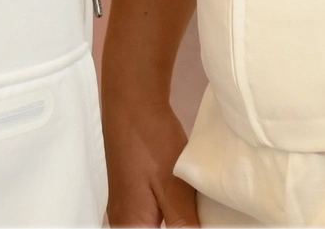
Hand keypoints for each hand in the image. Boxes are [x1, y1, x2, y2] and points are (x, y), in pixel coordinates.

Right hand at [103, 92, 200, 228]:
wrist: (133, 107)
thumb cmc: (151, 144)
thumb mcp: (174, 188)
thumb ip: (183, 224)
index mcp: (132, 227)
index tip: (197, 223)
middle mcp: (123, 223)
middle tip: (201, 219)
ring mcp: (125, 209)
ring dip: (174, 224)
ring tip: (198, 217)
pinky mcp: (131, 196)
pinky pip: (148, 220)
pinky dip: (166, 219)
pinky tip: (187, 211)